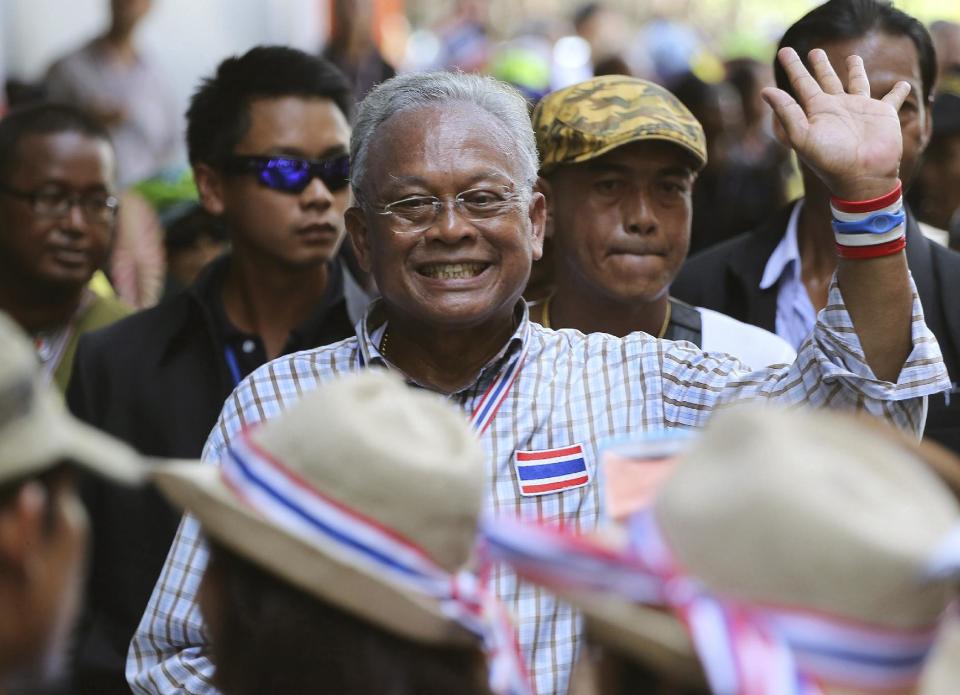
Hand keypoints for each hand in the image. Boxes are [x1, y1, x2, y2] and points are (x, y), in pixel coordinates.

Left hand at [762, 47, 910, 200]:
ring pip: (857, 83)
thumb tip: (766, 90)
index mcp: (817, 111)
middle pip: (826, 80)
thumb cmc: (830, 160)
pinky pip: (893, 98)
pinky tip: (903, 84)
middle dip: (820, 66)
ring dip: (855, 71)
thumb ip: (787, 112)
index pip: (802, 83)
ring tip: (852, 57)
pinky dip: (898, 91)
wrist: (862, 177)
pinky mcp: (884, 114)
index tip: (784, 51)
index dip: (793, 68)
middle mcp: (837, 108)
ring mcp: (861, 110)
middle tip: (814, 50)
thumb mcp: (803, 136)